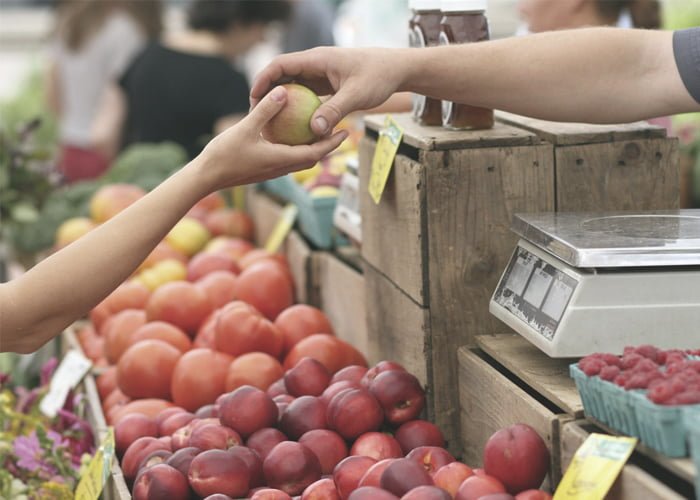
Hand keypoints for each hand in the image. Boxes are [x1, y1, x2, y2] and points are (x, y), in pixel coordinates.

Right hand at [198, 85, 348, 190]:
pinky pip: (286, 158)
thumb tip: (283, 91)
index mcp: (281, 160)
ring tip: (319, 131)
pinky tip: (290, 135)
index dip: (332, 143)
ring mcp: (272, 171)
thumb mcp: (245, 128)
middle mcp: (280, 168)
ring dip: (312, 148)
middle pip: (312, 158)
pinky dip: (295, 148)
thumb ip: (265, 110)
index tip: (346, 131)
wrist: (206, 178)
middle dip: (328, 146)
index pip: (315, 153)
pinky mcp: (263, 170)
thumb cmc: (224, 154)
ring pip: (299, 160)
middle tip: (339, 130)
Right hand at [250, 47, 405, 136]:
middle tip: (255, 114)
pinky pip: (306, 95)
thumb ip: (335, 111)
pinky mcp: (326, 85)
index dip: (263, 79)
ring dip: (281, 102)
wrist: (396, 70)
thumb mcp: (356, 95)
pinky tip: (293, 127)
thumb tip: (314, 130)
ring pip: (293, 86)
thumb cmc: (378, 77)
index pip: (281, 65)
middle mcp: (315, 65)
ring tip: (269, 122)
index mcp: (317, 59)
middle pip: (282, 75)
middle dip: (267, 93)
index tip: (253, 98)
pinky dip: (297, 108)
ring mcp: (320, 74)